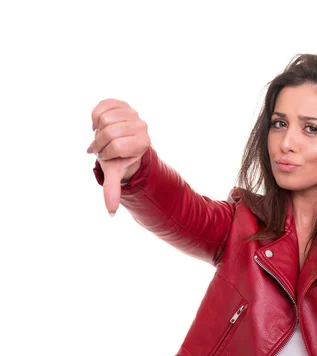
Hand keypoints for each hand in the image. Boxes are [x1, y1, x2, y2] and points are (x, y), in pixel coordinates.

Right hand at [88, 99, 150, 214]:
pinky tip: (100, 124)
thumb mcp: (115, 173)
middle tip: (103, 146)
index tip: (109, 155)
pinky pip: (101, 107)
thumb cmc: (118, 159)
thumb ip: (113, 190)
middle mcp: (142, 126)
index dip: (106, 152)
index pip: (116, 146)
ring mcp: (133, 113)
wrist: (120, 141)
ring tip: (103, 136)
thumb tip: (110, 213)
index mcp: (143, 143)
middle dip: (100, 142)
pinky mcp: (122, 103)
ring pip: (104, 119)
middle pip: (109, 132)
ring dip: (97, 130)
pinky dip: (95, 116)